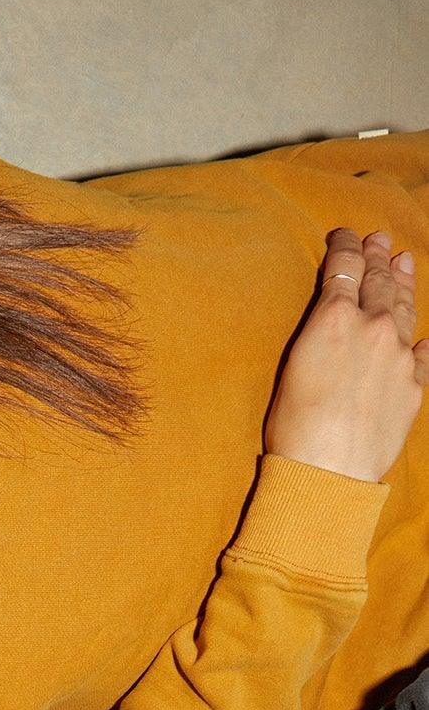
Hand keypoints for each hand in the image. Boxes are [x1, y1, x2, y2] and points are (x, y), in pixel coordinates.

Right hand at [264, 230, 428, 481]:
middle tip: (379, 241)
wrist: (328, 473)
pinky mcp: (414, 386)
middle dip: (378, 258)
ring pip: (404, 309)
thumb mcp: (294, 365)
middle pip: (380, 282)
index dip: (346, 246)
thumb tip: (337, 313)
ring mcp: (400, 356)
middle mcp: (374, 329)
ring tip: (404, 263)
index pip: (346, 267)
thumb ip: (320, 331)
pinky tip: (420, 334)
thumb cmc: (294, 428)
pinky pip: (422, 352)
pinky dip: (419, 339)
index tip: (345, 235)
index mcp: (336, 319)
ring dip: (403, 283)